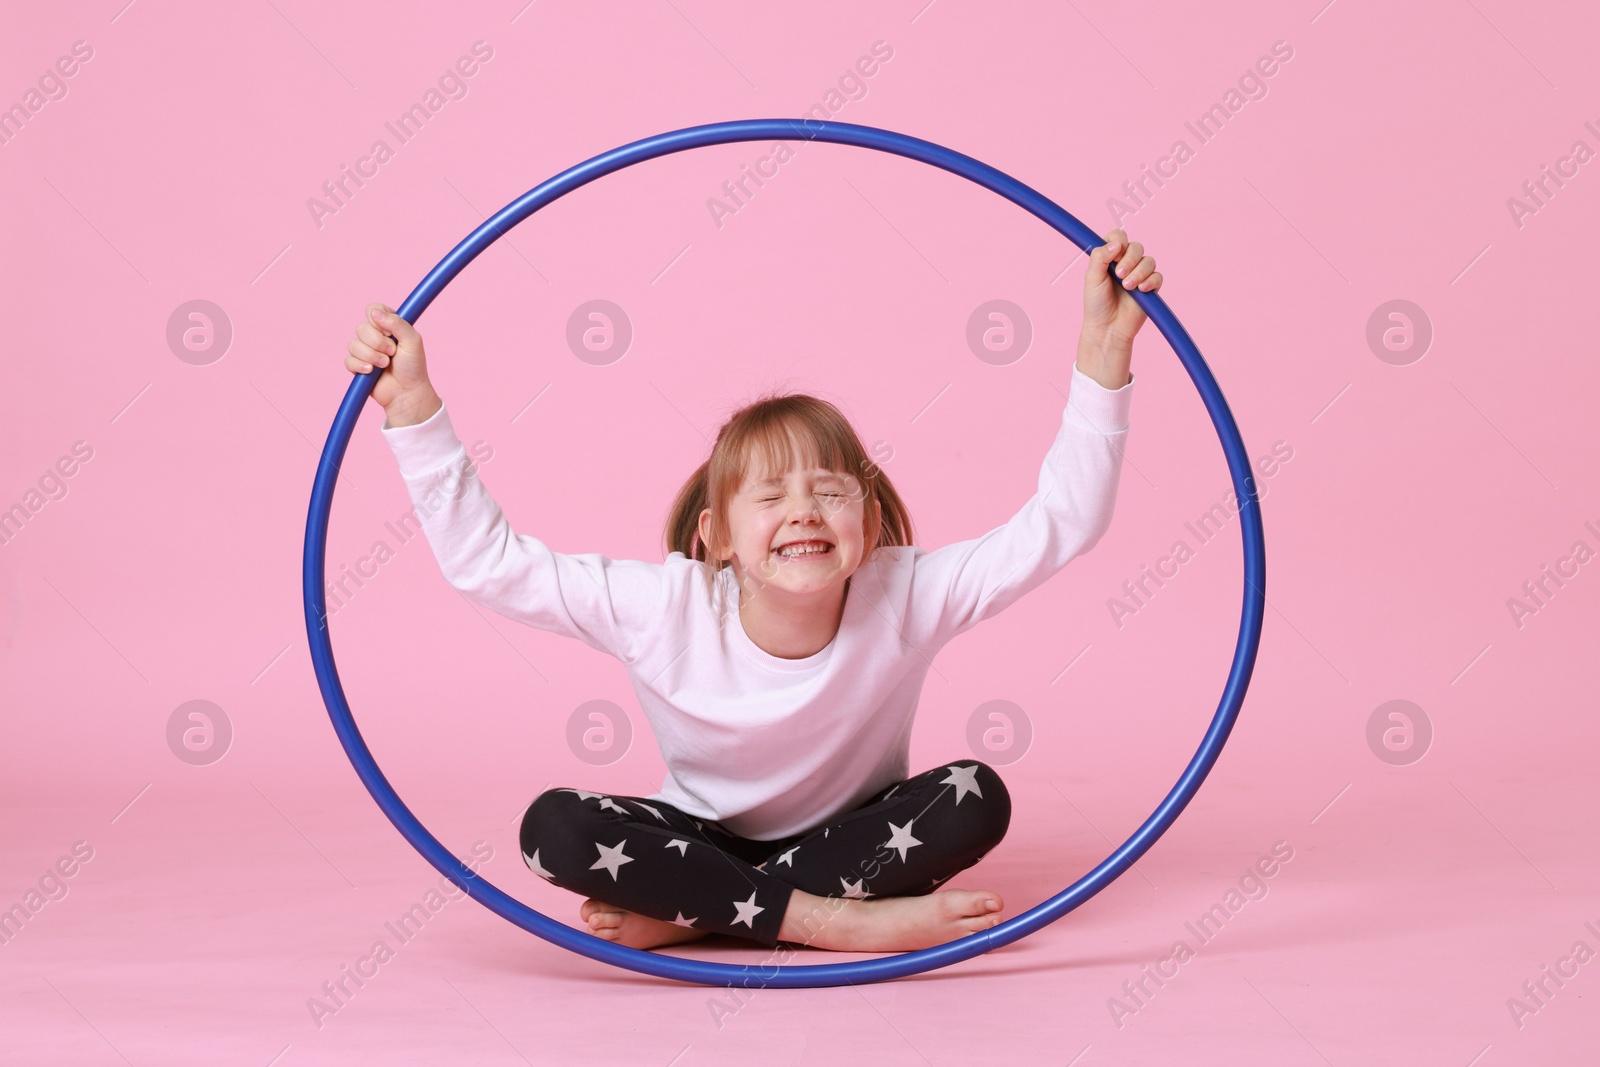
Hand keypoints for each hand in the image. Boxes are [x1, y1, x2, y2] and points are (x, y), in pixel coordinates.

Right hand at [345, 303, 440, 425]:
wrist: (407, 393)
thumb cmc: (413, 367)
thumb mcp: (412, 340)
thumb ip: (396, 323)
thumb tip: (374, 312)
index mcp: (388, 325)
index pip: (373, 309)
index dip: (378, 320)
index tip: (389, 332)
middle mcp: (375, 335)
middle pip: (361, 328)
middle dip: (377, 342)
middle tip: (392, 353)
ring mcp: (365, 350)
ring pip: (353, 344)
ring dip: (371, 356)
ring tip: (385, 365)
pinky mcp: (357, 365)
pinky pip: (348, 360)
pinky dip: (360, 366)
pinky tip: (371, 372)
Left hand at [1077, 229, 1161, 388]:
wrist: (1107, 327)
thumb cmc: (1096, 303)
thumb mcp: (1092, 278)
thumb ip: (1100, 257)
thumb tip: (1116, 243)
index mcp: (1110, 257)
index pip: (1118, 236)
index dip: (1119, 241)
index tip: (1115, 254)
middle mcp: (1125, 262)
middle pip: (1136, 247)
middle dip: (1129, 259)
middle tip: (1119, 275)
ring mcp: (1139, 274)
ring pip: (1149, 261)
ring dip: (1139, 272)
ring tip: (1128, 287)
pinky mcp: (1151, 287)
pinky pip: (1157, 276)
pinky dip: (1150, 281)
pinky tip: (1141, 290)